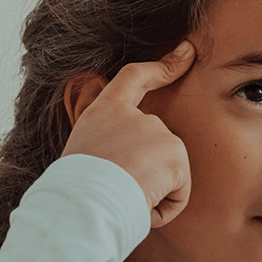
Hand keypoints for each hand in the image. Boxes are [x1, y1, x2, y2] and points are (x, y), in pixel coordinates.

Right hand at [62, 41, 194, 226]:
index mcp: (104, 112)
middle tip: (116, 192)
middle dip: (146, 178)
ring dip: (151, 195)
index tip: (186, 52)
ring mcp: (157, 130)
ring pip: (168, 174)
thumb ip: (107, 147)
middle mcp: (133, 115)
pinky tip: (141, 205)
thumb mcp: (81, 157)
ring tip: (124, 198)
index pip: (134, 78)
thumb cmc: (75, 196)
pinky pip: (179, 194)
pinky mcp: (176, 153)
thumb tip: (124, 164)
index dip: (163, 67)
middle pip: (158, 147)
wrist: (82, 206)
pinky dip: (163, 208)